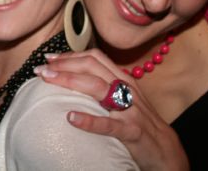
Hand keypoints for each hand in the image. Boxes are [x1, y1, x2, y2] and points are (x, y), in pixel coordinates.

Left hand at [35, 48, 188, 170]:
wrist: (166, 151)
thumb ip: (104, 86)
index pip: (95, 58)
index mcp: (123, 79)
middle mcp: (126, 89)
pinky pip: (109, 125)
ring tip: (48, 80)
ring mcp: (130, 109)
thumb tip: (75, 76)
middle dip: (64, 65)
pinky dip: (89, 120)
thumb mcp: (123, 98)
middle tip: (41, 69)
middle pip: (92, 68)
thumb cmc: (139, 122)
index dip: (71, 55)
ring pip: (98, 88)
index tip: (49, 59)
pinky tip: (71, 118)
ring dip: (70, 81)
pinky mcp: (132, 131)